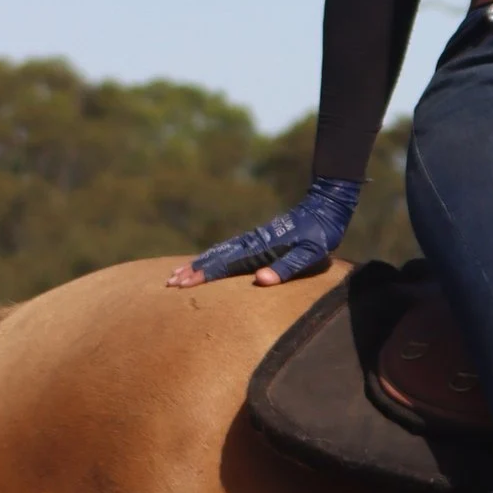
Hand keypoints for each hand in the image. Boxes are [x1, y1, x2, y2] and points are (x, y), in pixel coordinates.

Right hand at [166, 176, 363, 290]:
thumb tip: (260, 280)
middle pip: (215, 258)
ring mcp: (252, 239)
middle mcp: (251, 243)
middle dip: (192, 271)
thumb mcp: (309, 255)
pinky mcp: (257, 238)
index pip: (224, 266)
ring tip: (177, 273)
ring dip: (197, 264)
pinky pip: (228, 249)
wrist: (323, 208)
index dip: (202, 276)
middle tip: (169, 282)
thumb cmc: (319, 236)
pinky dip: (211, 256)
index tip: (182, 284)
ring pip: (218, 252)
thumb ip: (285, 268)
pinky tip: (204, 261)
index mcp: (259, 250)